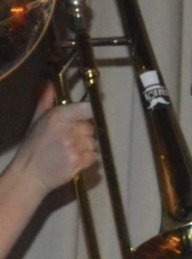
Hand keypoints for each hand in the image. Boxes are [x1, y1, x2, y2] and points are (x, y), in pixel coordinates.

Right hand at [3, 85, 96, 205]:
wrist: (30, 173)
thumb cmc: (34, 146)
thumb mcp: (37, 120)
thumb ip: (45, 102)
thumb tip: (49, 85)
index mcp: (57, 117)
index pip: (85, 109)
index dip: (92, 110)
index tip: (93, 111)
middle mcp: (67, 130)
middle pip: (91, 128)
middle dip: (84, 133)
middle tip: (71, 139)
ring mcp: (73, 146)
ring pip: (94, 143)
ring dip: (87, 147)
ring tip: (70, 151)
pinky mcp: (78, 161)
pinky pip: (94, 157)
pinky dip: (88, 159)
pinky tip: (75, 160)